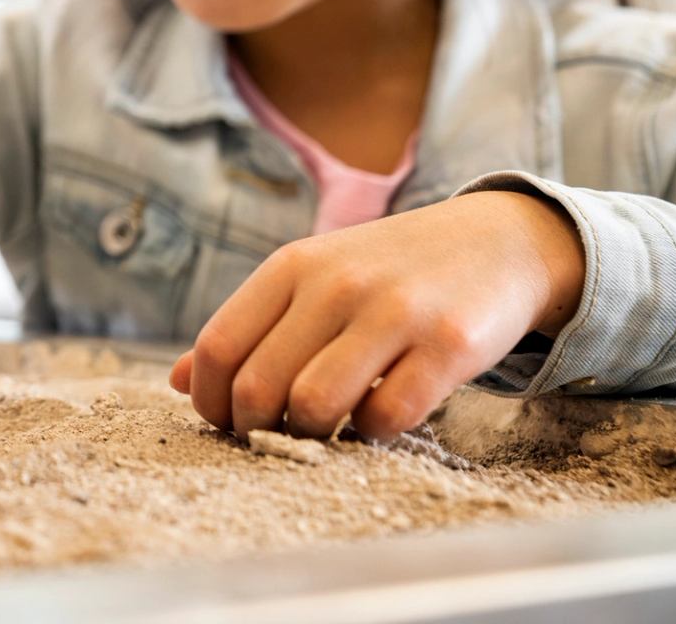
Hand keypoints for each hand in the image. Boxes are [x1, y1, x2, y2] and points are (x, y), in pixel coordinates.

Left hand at [170, 189, 584, 439]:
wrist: (496, 241)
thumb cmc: (386, 272)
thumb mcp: (310, 280)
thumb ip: (248, 328)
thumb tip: (179, 382)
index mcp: (291, 266)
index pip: (218, 347)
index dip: (210, 400)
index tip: (223, 420)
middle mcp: (336, 284)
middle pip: (258, 385)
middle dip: (255, 426)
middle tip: (276, 433)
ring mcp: (393, 312)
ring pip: (314, 406)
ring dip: (311, 435)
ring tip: (325, 428)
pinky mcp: (449, 345)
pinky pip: (386, 417)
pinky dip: (372, 434)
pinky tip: (377, 418)